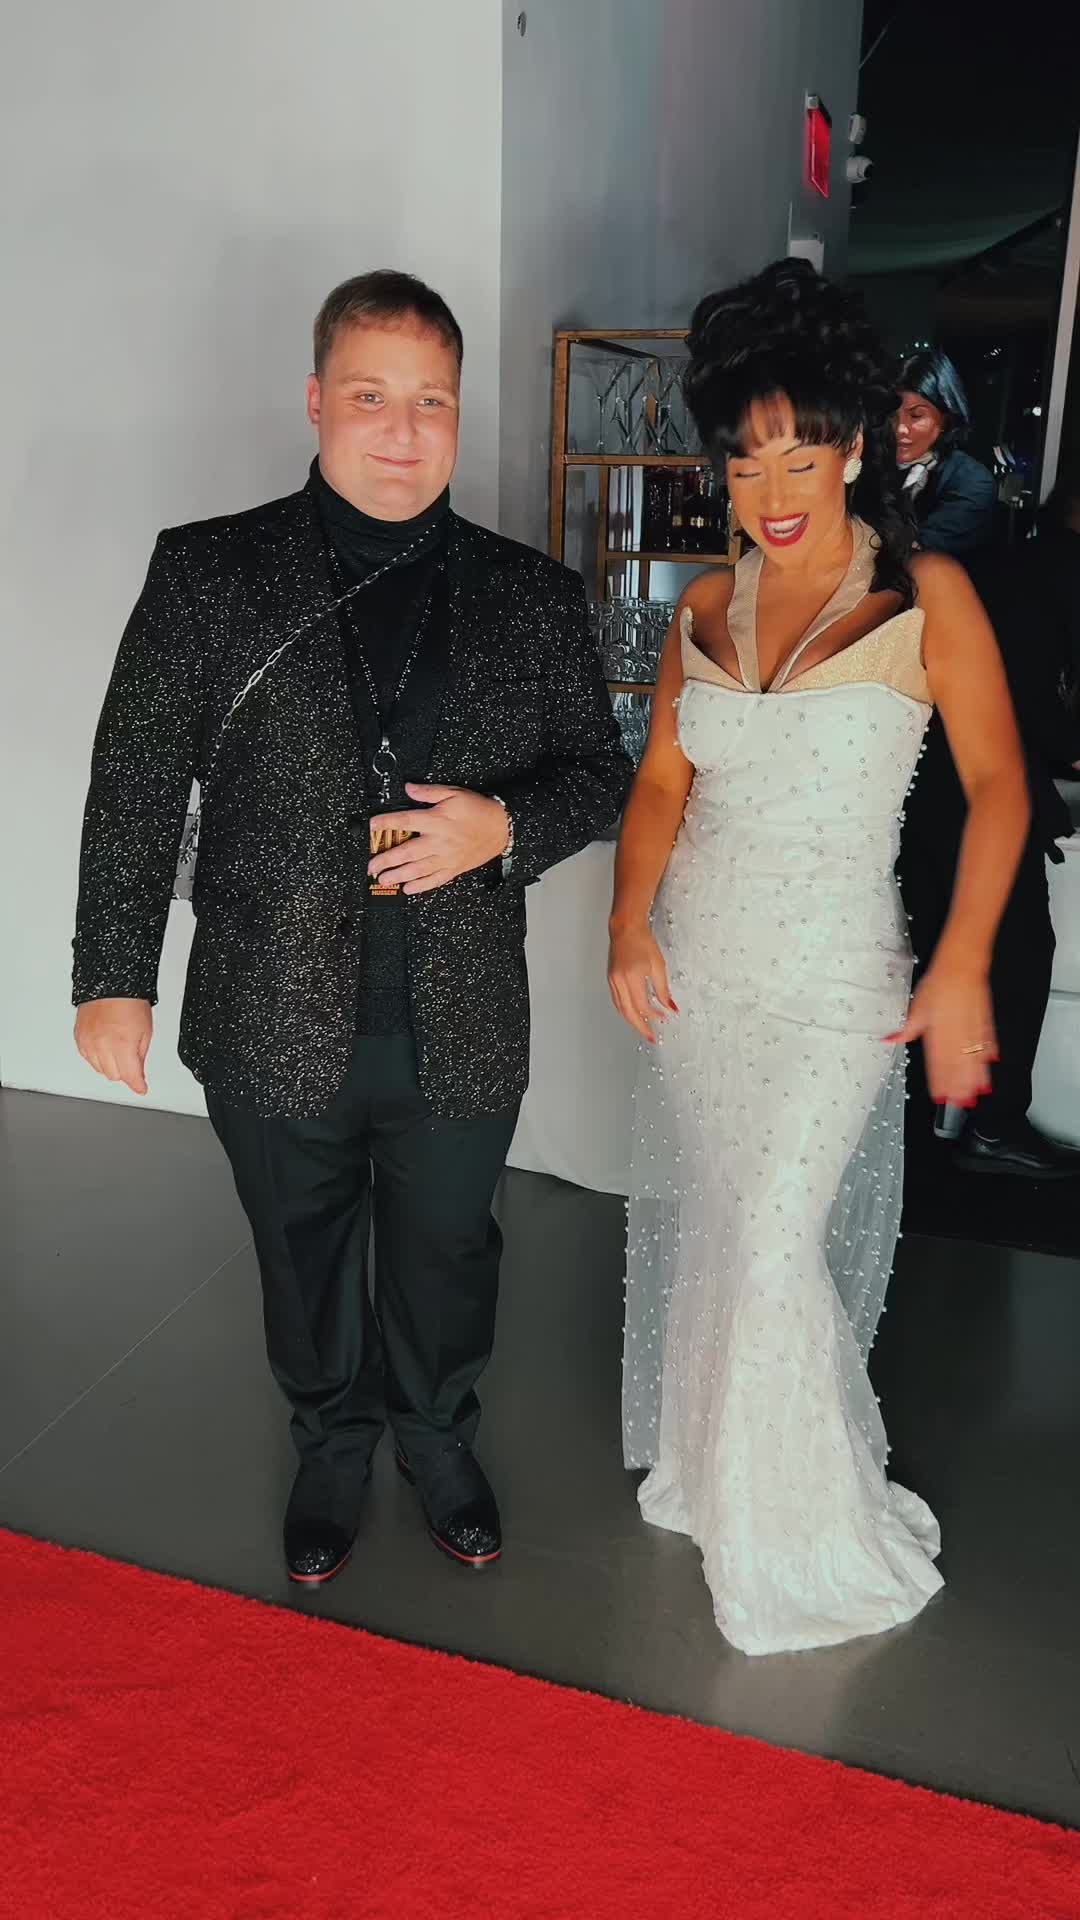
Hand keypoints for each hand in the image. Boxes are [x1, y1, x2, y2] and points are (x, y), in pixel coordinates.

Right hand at [75, 998, 152, 1095]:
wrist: (110, 982)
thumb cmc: (130, 1001)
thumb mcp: (146, 1031)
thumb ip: (141, 1057)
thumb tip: (138, 1074)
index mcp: (122, 1045)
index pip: (129, 1077)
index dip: (138, 1085)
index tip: (141, 1088)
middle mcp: (102, 1045)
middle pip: (114, 1076)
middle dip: (124, 1071)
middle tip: (131, 1058)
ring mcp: (88, 1042)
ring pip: (99, 1069)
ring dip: (110, 1065)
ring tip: (118, 1048)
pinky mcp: (79, 1038)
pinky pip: (88, 1058)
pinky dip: (97, 1057)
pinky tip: (105, 1046)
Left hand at [368, 784, 509, 894]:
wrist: (501, 827)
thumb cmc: (477, 810)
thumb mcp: (453, 793)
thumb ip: (429, 792)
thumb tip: (409, 789)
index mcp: (437, 821)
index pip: (405, 821)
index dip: (386, 823)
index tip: (372, 827)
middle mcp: (439, 842)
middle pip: (407, 852)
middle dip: (387, 860)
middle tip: (372, 866)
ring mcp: (446, 858)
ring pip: (418, 870)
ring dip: (398, 876)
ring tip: (383, 879)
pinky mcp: (454, 868)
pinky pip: (435, 880)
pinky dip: (420, 886)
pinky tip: (408, 889)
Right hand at [608, 923, 676, 1043]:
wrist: (626, 928)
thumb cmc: (642, 941)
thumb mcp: (658, 965)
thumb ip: (663, 989)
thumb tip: (670, 1006)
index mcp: (632, 977)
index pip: (642, 1005)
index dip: (654, 1015)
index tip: (664, 1018)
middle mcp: (619, 981)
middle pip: (628, 1012)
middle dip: (640, 1027)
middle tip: (650, 1036)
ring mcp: (613, 981)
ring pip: (621, 1009)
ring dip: (632, 1021)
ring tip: (643, 1027)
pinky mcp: (611, 979)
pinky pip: (617, 1001)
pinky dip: (625, 1010)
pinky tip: (633, 1013)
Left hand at [885, 965, 995, 1106]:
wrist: (961, 966)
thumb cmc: (938, 985)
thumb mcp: (917, 1007)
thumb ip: (906, 1029)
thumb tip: (889, 1041)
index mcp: (937, 1031)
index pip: (937, 1062)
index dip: (939, 1081)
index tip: (939, 1096)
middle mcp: (955, 1033)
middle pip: (956, 1065)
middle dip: (957, 1086)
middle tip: (958, 1104)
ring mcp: (972, 1029)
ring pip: (973, 1059)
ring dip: (973, 1079)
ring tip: (973, 1095)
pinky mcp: (985, 1023)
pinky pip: (988, 1045)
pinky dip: (988, 1058)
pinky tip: (990, 1069)